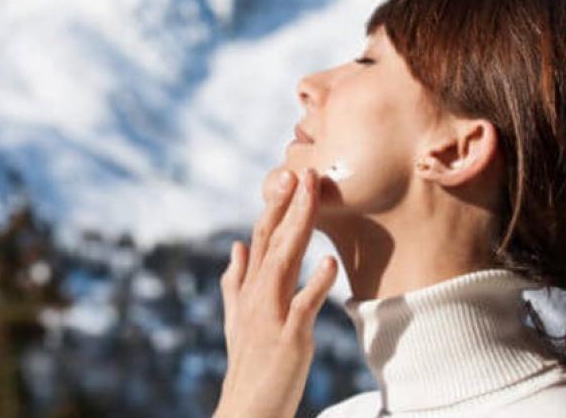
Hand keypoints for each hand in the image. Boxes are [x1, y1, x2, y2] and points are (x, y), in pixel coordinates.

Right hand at [214, 167, 338, 417]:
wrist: (247, 407)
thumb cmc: (248, 362)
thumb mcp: (236, 318)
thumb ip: (235, 281)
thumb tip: (235, 246)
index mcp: (248, 288)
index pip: (260, 238)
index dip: (275, 206)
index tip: (290, 176)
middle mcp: (256, 295)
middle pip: (272, 242)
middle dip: (288, 206)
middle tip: (304, 172)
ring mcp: (270, 315)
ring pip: (284, 262)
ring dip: (299, 228)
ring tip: (312, 198)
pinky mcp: (289, 338)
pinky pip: (304, 306)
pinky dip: (316, 284)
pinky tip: (330, 263)